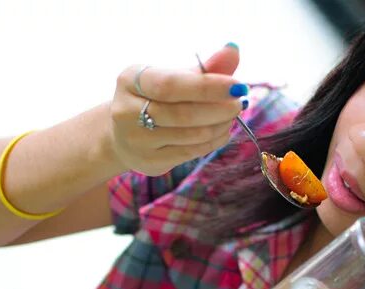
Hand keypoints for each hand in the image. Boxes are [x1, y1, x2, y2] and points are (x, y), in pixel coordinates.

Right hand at [108, 45, 247, 175]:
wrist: (125, 134)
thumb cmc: (156, 98)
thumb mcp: (173, 77)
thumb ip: (204, 68)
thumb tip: (234, 50)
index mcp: (130, 80)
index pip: (171, 85)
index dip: (207, 86)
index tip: (237, 86)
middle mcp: (125, 111)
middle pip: (182, 113)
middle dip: (218, 109)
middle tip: (239, 103)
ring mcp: (136, 141)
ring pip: (189, 136)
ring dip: (219, 125)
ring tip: (232, 116)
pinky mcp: (149, 161)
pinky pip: (190, 152)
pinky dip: (213, 141)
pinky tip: (222, 131)